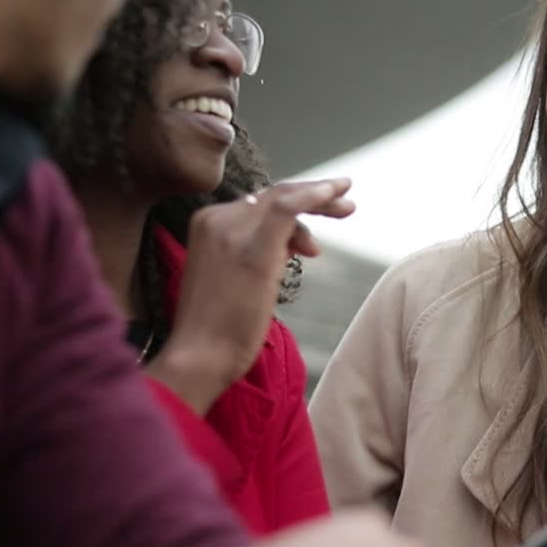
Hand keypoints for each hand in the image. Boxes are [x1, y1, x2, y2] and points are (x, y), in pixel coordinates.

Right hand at [146, 178, 353, 411]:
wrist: (198, 356)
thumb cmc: (218, 328)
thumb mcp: (236, 277)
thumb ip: (259, 251)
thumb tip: (292, 241)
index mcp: (207, 223)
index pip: (258, 203)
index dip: (294, 204)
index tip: (321, 214)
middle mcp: (216, 218)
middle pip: (273, 195)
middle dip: (314, 195)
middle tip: (346, 202)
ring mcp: (232, 231)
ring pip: (284, 198)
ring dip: (320, 198)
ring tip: (347, 208)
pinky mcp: (253, 249)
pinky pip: (287, 207)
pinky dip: (313, 194)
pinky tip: (334, 191)